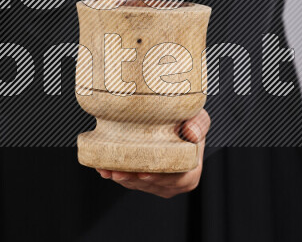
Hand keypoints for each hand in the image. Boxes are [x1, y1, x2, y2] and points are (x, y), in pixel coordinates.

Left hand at [96, 109, 210, 198]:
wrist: (175, 119)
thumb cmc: (188, 119)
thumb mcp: (198, 117)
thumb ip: (198, 124)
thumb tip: (191, 133)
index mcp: (191, 170)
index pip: (176, 178)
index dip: (160, 177)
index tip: (144, 172)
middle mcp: (174, 181)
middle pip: (152, 184)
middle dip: (133, 179)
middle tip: (117, 171)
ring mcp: (157, 183)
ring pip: (137, 184)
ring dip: (121, 177)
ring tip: (107, 169)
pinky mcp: (142, 180)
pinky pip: (128, 180)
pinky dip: (115, 173)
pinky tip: (103, 167)